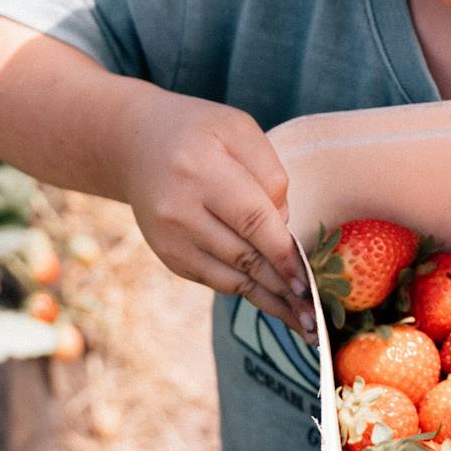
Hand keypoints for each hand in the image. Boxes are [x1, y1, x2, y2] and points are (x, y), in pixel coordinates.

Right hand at [121, 87, 314, 337]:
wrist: (136, 145)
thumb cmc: (198, 133)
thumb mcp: (238, 130)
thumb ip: (270, 174)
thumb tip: (284, 226)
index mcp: (200, 169)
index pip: (252, 220)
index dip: (283, 254)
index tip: (309, 279)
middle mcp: (179, 208)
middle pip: (243, 255)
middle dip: (282, 286)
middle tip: (314, 313)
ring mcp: (169, 236)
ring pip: (229, 276)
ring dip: (268, 300)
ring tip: (302, 320)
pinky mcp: (167, 254)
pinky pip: (213, 280)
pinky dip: (245, 292)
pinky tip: (274, 305)